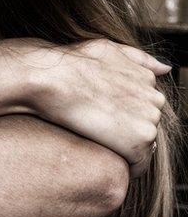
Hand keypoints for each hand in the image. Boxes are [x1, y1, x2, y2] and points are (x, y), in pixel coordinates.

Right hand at [15, 36, 168, 177]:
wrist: (50, 78)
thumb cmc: (71, 62)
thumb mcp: (108, 48)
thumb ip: (139, 58)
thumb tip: (165, 68)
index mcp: (148, 79)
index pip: (143, 106)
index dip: (122, 114)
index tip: (102, 116)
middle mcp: (155, 98)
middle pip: (145, 125)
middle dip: (125, 130)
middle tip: (95, 129)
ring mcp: (149, 120)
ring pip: (143, 145)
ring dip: (124, 148)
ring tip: (96, 144)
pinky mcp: (138, 142)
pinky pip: (138, 165)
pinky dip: (125, 167)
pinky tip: (104, 161)